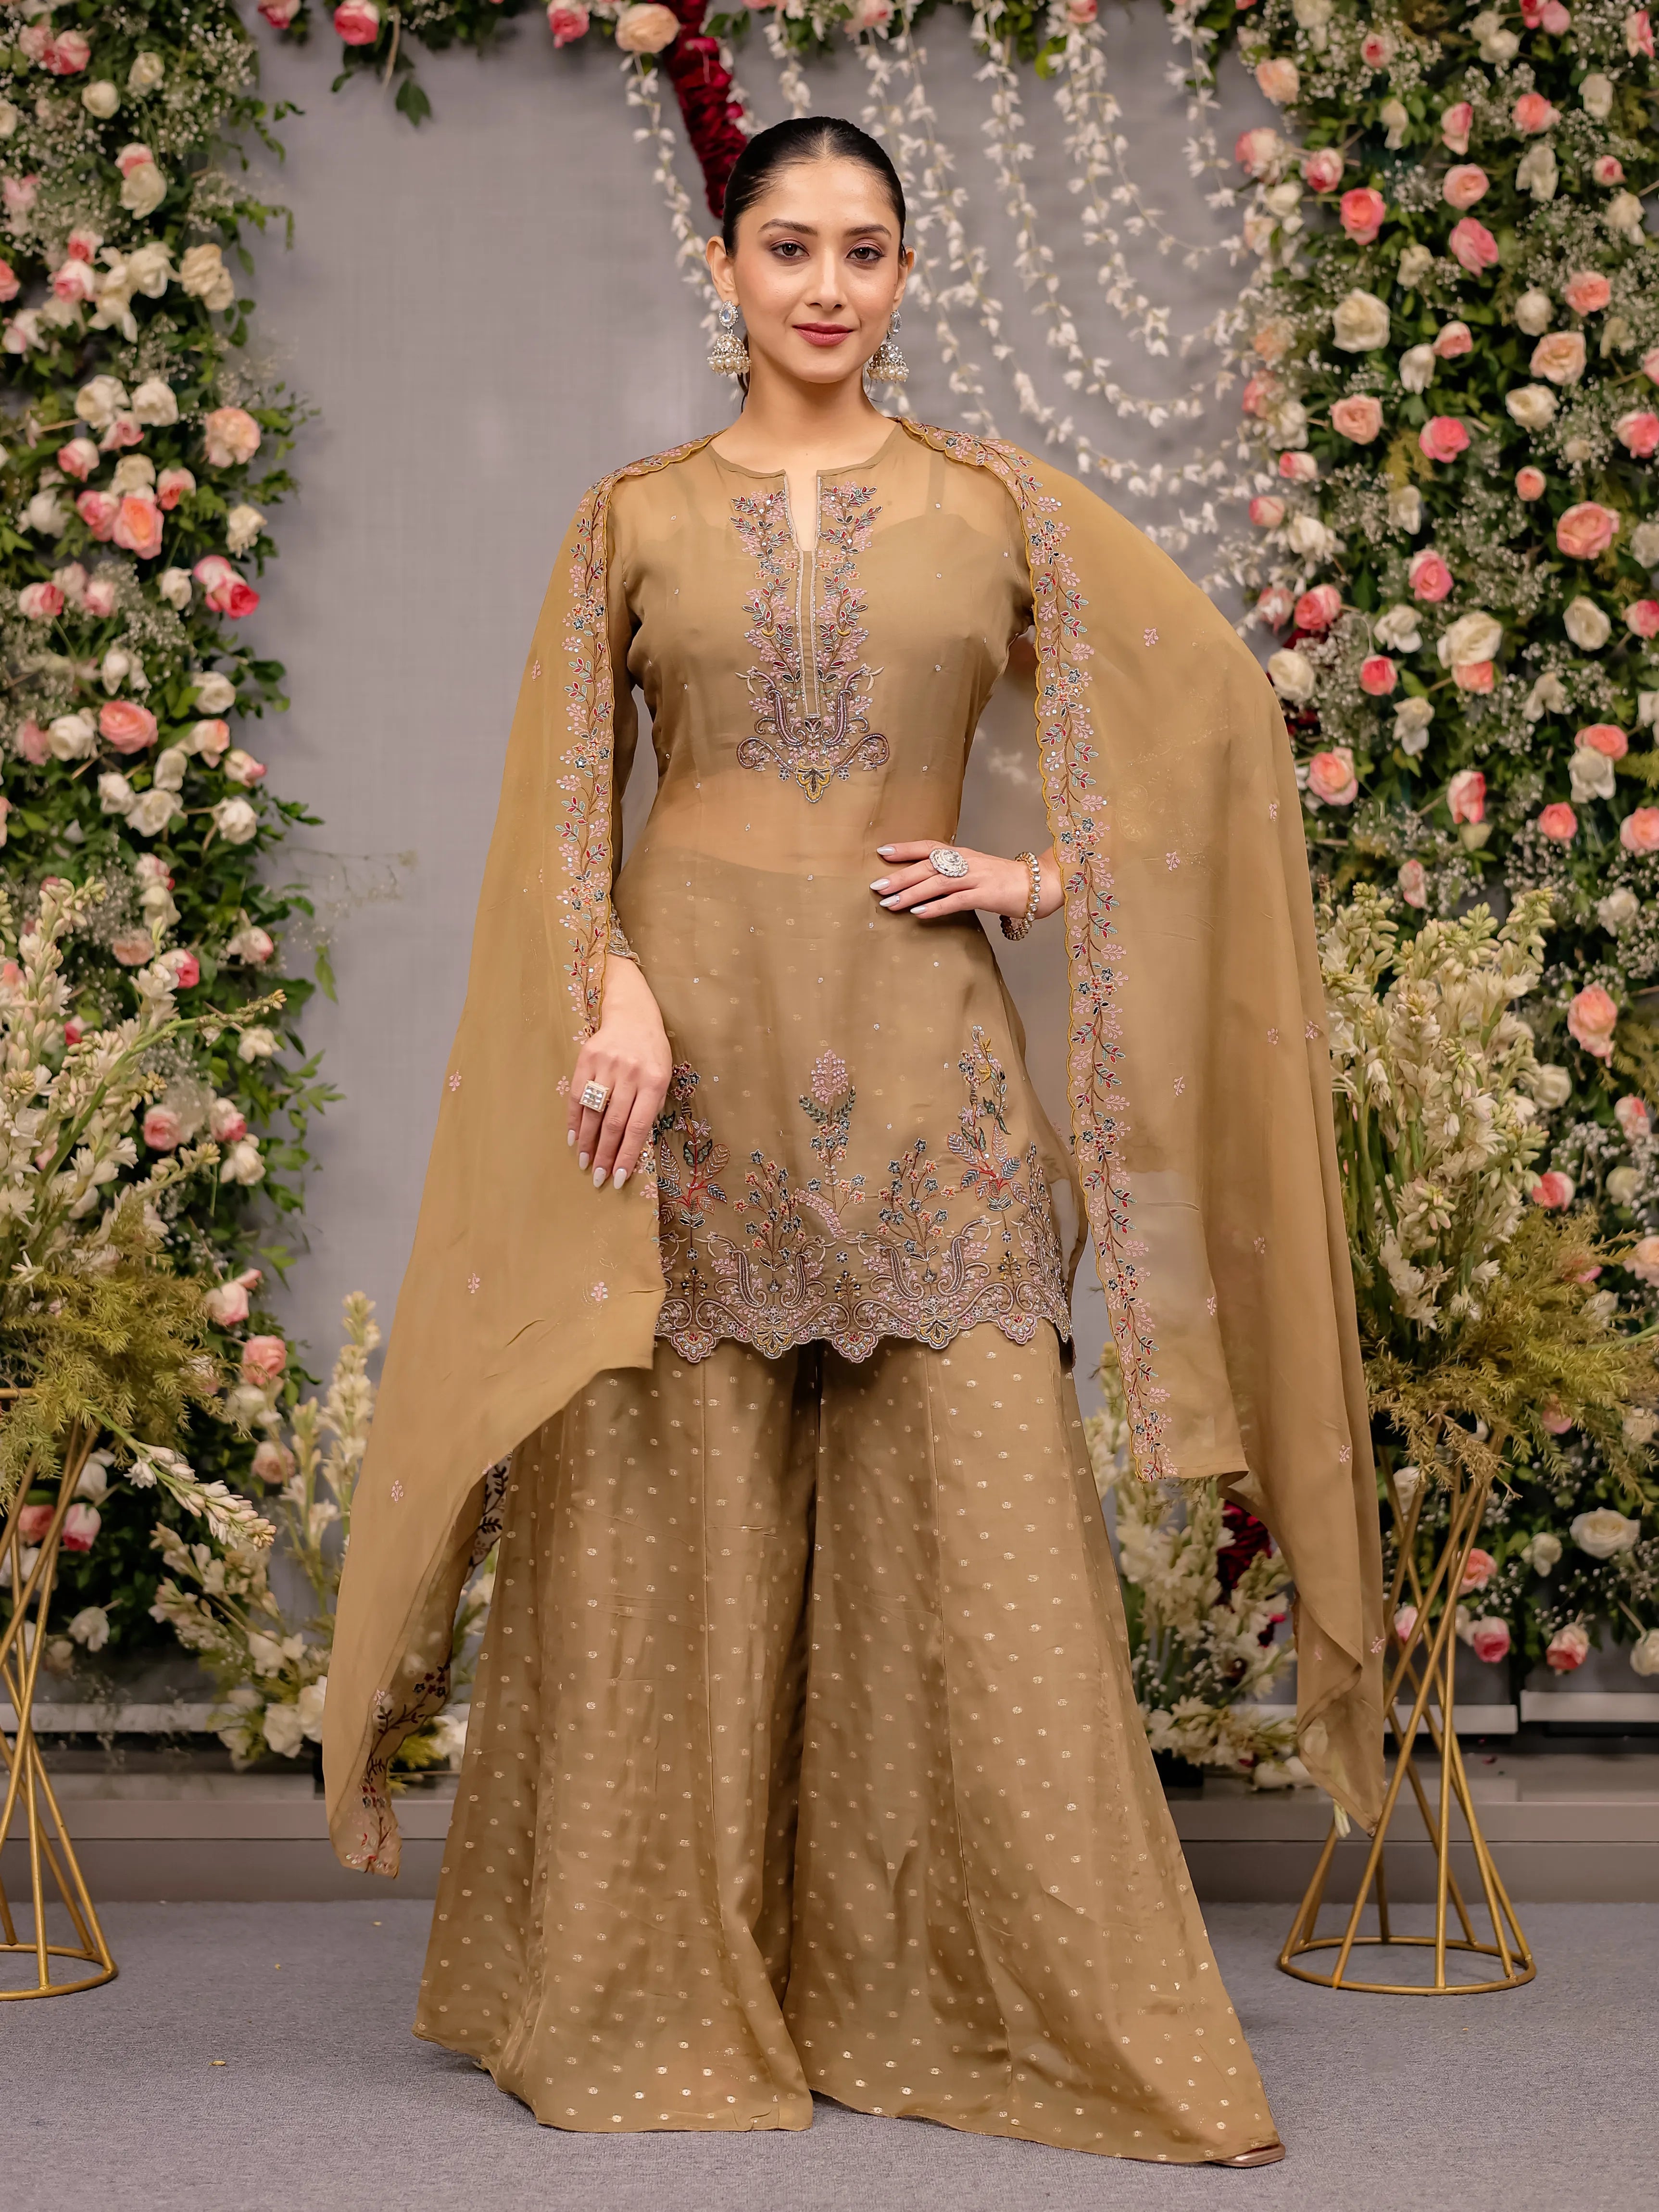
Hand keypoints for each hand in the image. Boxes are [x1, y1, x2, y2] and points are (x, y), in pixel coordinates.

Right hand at [566, 955, 672, 1188]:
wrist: (633, 1014)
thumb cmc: (652, 1053)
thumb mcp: (662, 1077)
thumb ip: (650, 1107)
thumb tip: (632, 1146)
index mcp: (654, 1081)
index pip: (638, 1126)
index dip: (626, 1154)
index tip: (618, 1178)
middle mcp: (631, 1073)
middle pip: (614, 1123)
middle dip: (605, 1154)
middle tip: (598, 1178)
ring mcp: (607, 1065)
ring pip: (594, 1112)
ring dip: (588, 1142)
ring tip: (585, 1163)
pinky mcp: (587, 1058)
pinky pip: (578, 1095)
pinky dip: (575, 1120)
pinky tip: (574, 1139)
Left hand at [868, 840, 1062, 921]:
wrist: (1039, 885)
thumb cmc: (1005, 880)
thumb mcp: (976, 870)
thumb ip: (953, 873)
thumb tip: (924, 882)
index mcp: (963, 854)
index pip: (929, 847)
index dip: (905, 849)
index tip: (881, 852)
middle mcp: (967, 862)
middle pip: (927, 867)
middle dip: (899, 877)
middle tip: (876, 887)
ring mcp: (977, 877)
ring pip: (937, 883)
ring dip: (911, 893)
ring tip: (890, 903)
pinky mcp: (986, 895)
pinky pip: (957, 901)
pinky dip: (936, 907)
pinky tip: (919, 914)